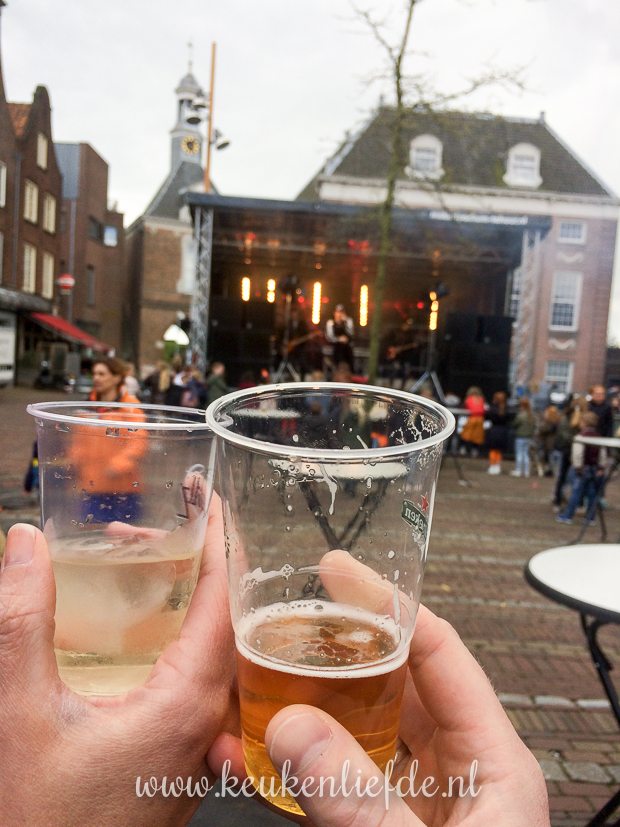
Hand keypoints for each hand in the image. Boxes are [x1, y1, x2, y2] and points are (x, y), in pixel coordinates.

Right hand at [0, 496, 235, 826]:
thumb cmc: (37, 820)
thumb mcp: (19, 713)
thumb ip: (22, 623)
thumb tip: (27, 546)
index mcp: (186, 704)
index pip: (224, 600)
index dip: (218, 541)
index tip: (210, 499)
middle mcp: (206, 722)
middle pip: (223, 617)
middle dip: (197, 559)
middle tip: (167, 518)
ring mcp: (197, 743)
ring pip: (213, 648)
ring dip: (186, 596)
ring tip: (151, 556)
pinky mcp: (178, 756)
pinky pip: (200, 677)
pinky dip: (180, 633)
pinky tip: (155, 620)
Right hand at [208, 605, 548, 825]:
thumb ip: (359, 798)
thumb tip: (294, 726)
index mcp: (491, 761)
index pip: (439, 651)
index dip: (388, 605)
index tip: (338, 572)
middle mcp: (458, 772)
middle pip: (394, 682)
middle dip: (337, 649)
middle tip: (285, 620)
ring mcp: (417, 802)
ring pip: (360, 728)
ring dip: (307, 701)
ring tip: (258, 674)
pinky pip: (338, 778)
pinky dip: (295, 762)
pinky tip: (250, 751)